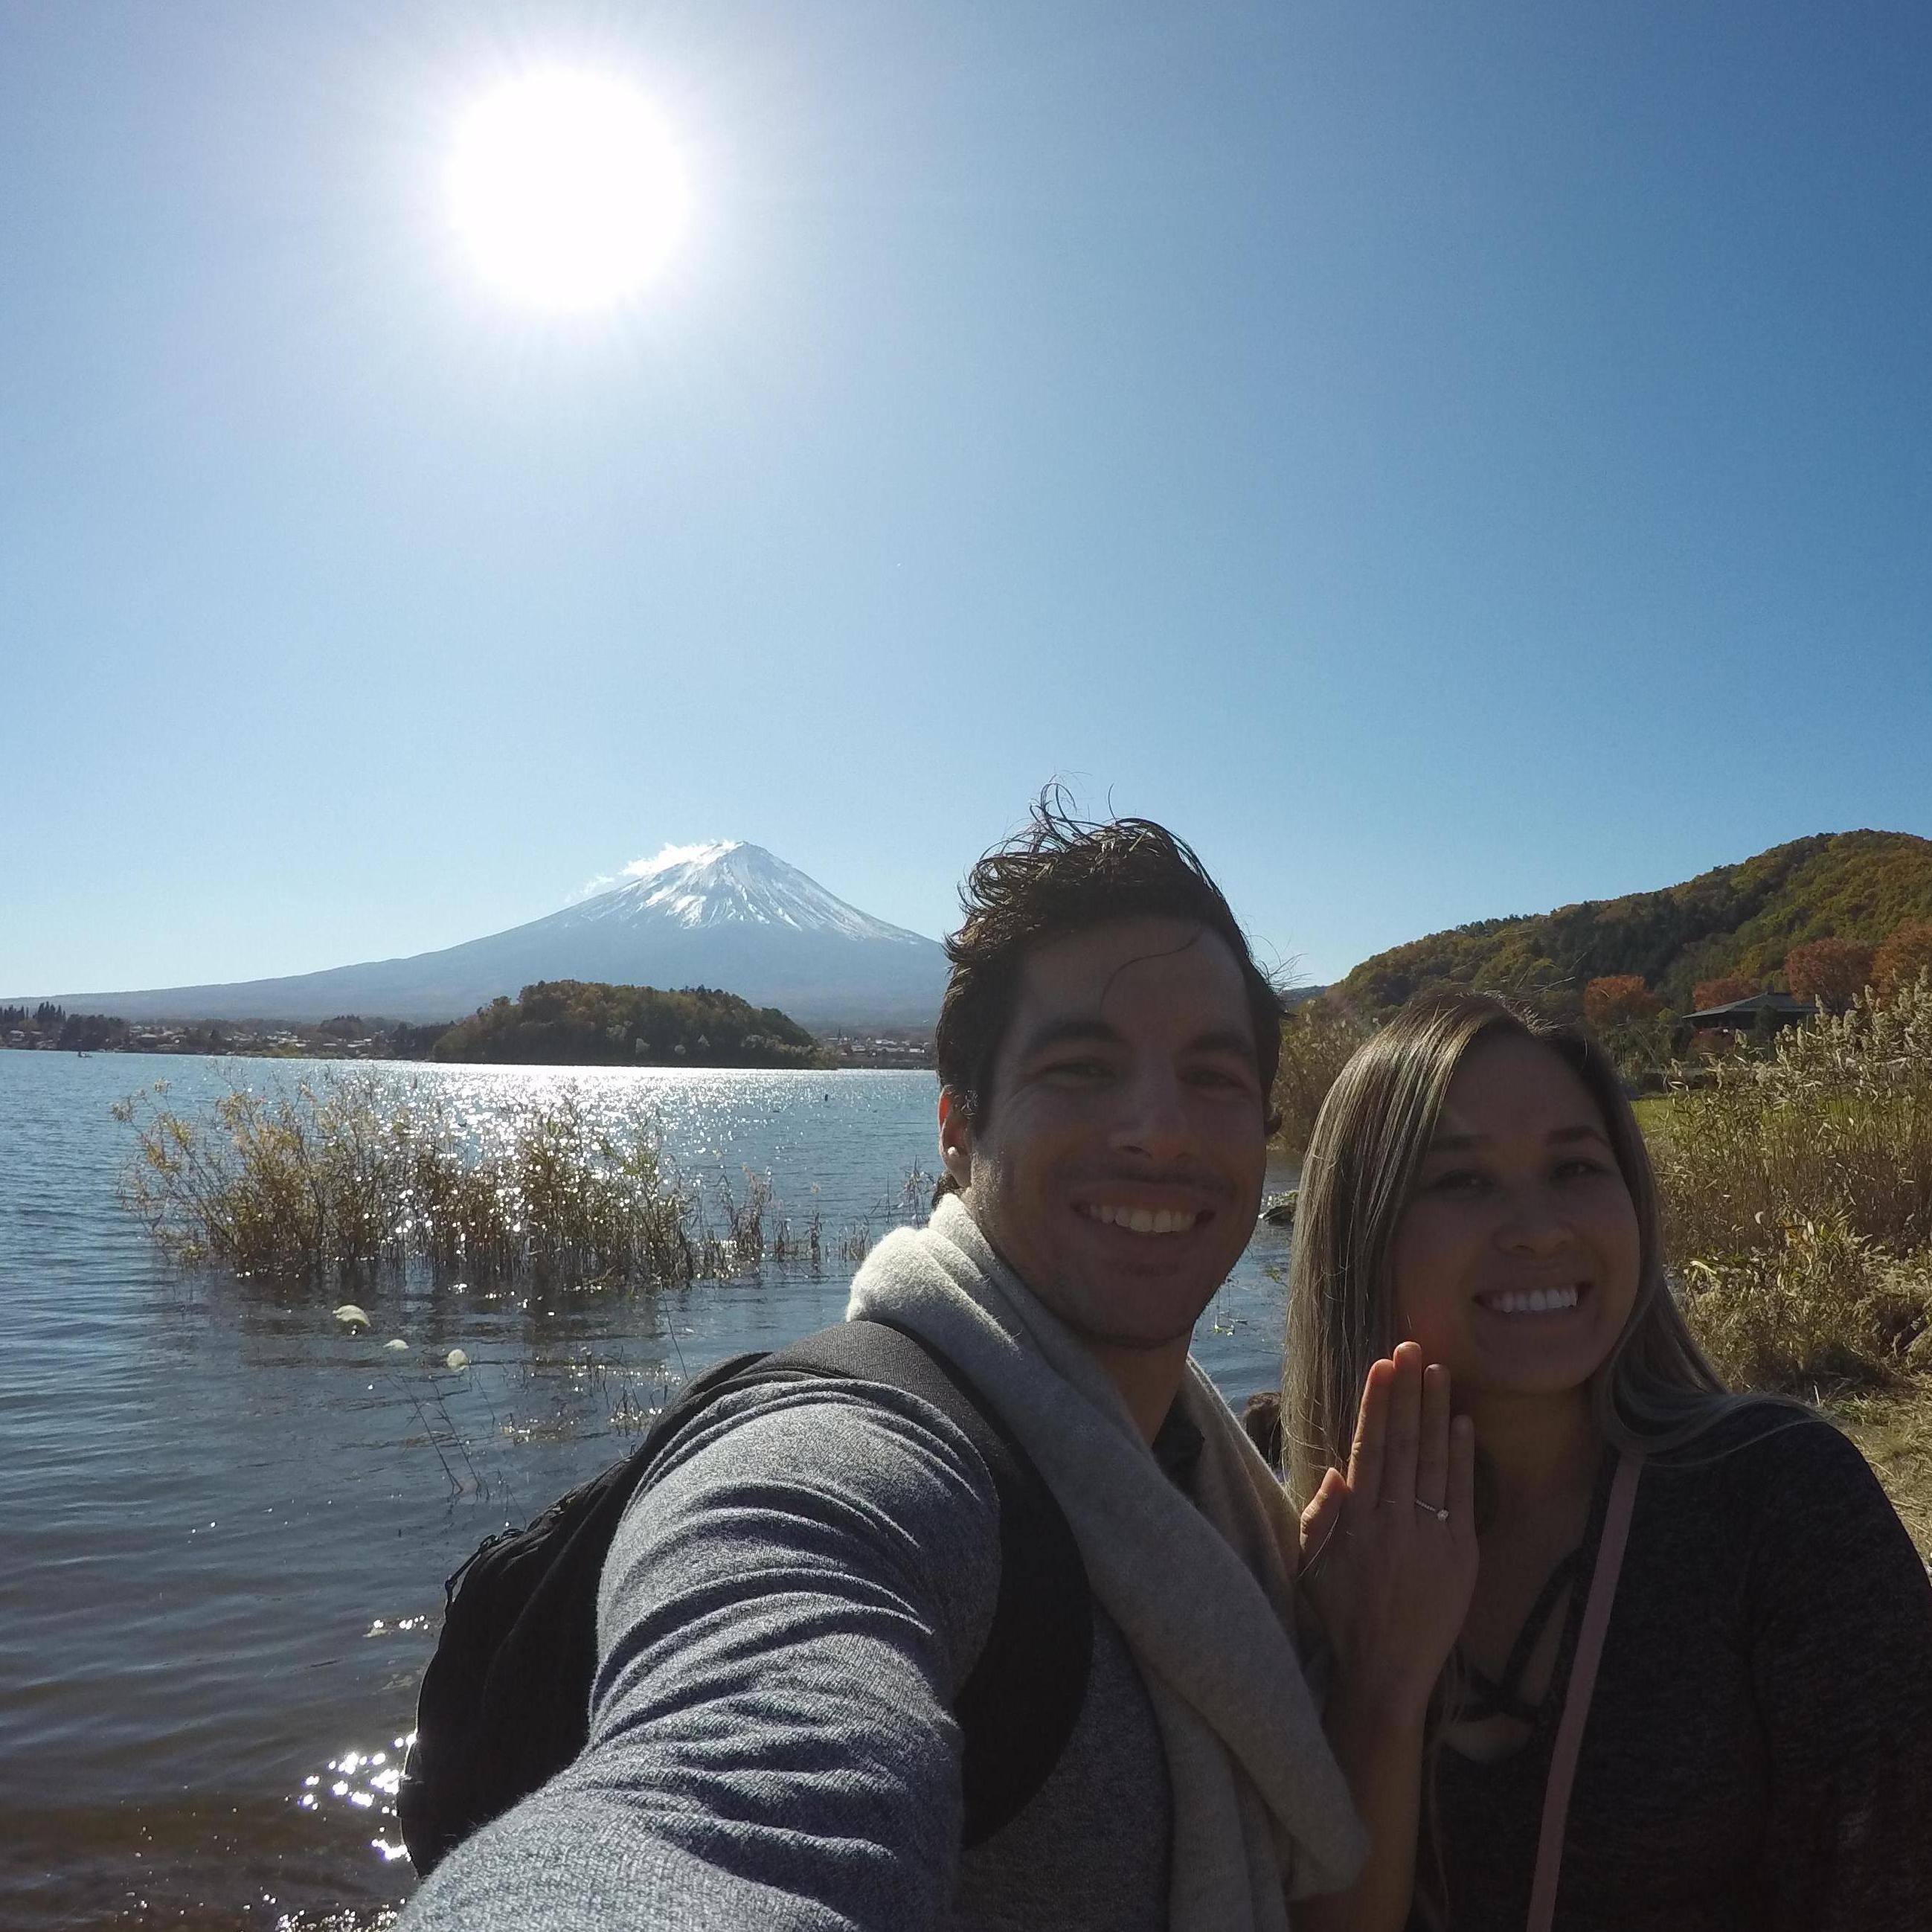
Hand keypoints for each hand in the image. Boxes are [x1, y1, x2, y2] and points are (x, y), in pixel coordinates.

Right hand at [1298, 1342, 1477, 1726]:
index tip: (1382, 1366)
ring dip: (1436, 1412)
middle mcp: (1394, 1522)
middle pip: (1404, 1444)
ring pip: (1435, 1461)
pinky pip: (1463, 1496)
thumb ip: (1319, 1516)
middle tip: (1413, 1348)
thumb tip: (1334, 1469)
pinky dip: (1463, 1458)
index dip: (1376, 1404)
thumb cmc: (1341, 1617)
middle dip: (1407, 1393)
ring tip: (1438, 1371)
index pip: (1368, 1448)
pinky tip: (1462, 1423)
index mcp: (1356, 1522)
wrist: (1387, 1673)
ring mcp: (1431, 1537)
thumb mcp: (1309, 1567)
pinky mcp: (1461, 1555)